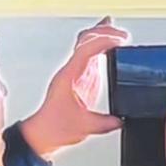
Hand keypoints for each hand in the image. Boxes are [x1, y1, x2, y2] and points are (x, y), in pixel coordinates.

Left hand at [21, 17, 129, 159]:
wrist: (43, 133)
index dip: (103, 41)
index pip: (85, 50)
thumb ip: (104, 123)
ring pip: (86, 44)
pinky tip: (110, 43)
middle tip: (123, 35)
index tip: (119, 40)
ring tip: (118, 32)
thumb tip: (121, 119)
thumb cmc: (55, 128)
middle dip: (104, 33)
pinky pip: (89, 55)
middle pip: (85, 40)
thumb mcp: (84, 128)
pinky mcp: (80, 78)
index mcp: (69, 77)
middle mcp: (71, 70)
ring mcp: (75, 72)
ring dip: (101, 35)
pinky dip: (100, 46)